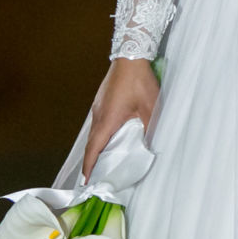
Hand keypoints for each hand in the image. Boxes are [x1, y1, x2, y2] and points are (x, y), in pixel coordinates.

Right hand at [83, 58, 159, 180]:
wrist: (130, 56)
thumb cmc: (140, 81)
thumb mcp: (151, 108)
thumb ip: (150, 128)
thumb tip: (150, 145)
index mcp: (107, 121)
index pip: (93, 150)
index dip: (89, 167)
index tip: (86, 181)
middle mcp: (98, 116)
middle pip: (91, 144)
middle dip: (90, 162)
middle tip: (94, 177)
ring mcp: (97, 108)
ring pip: (93, 133)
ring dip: (94, 149)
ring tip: (100, 162)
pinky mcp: (100, 102)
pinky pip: (97, 124)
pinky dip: (99, 136)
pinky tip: (107, 139)